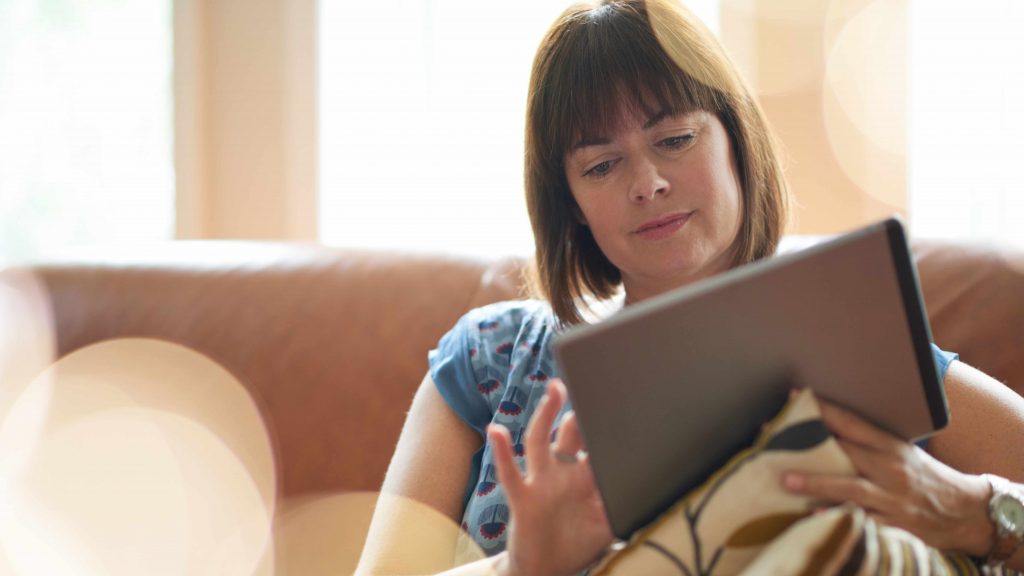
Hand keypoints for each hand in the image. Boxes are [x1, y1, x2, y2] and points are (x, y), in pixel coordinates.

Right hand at [488, 379, 613, 575]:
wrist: (545, 570)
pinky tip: (497, 430)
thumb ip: (625, 507)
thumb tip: (654, 490)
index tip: (625, 397)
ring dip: (547, 413)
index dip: (609, 423)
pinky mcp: (523, 498)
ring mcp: (541, 482)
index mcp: (585, 476)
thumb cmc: (576, 543)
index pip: (598, 443)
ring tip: (555, 388)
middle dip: (582, 409)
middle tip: (595, 381)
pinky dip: (502, 452)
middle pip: (572, 432)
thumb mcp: (608, 525)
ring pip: (541, 441)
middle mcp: (562, 472)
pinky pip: (511, 473)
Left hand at [781, 399, 994, 554]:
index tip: (794, 397)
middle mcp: (890, 469)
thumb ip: (868, 442)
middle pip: (846, 452)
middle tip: (774, 438)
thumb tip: (827, 427)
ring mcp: (892, 498)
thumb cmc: (925, 477)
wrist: (966, 511)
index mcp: (890, 446)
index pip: (853, 423)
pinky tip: (816, 516)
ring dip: (818, 483)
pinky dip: (839, 518)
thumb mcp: (902, 452)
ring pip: (851, 488)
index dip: (824, 410)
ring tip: (787, 480)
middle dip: (810, 445)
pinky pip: (864, 522)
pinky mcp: (895, 524)